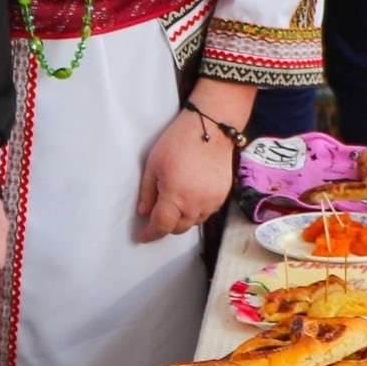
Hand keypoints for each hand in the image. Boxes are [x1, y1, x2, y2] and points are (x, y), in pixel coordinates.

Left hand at [137, 108, 235, 239]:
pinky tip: (190, 197)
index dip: (150, 234)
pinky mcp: (222, 196)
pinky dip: (196, 210)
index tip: (143, 236)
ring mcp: (212, 201)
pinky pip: (206, 212)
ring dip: (182, 219)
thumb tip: (144, 212)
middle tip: (156, 215)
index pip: (161, 226)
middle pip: (178, 228)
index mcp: (175, 197)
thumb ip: (147, 192)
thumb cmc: (179, 142)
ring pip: (193, 222)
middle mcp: (196, 204)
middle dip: (166, 226)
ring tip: (174, 203)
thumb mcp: (153, 165)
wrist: (211, 129)